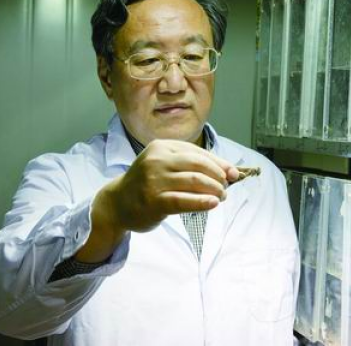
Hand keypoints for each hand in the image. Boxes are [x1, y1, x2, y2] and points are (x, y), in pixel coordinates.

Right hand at [103, 139, 239, 232]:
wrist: (117, 204)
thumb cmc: (148, 183)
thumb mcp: (166, 166)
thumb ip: (193, 165)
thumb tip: (230, 171)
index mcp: (162, 147)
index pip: (198, 152)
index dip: (219, 163)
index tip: (233, 173)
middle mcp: (157, 160)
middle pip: (198, 165)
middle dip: (218, 176)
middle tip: (226, 187)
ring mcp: (154, 180)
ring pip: (194, 181)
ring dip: (214, 189)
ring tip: (221, 197)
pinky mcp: (153, 200)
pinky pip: (184, 200)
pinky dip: (202, 201)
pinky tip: (213, 203)